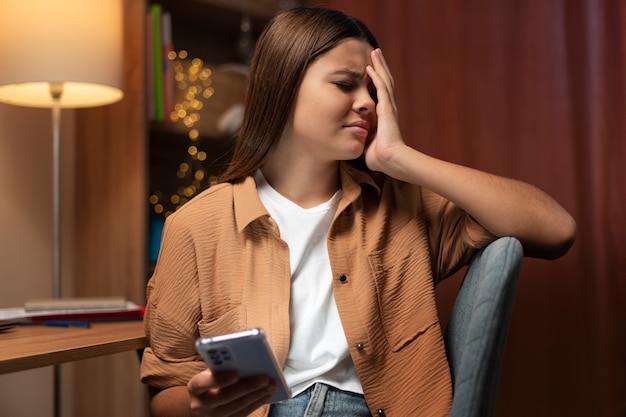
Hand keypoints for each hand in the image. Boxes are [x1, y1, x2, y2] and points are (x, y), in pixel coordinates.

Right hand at [187, 369, 277, 416]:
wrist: (204, 401)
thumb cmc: (211, 379)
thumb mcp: (211, 370)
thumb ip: (222, 365)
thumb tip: (245, 357)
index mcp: (195, 387)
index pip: (202, 383)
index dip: (219, 379)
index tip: (235, 373)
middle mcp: (201, 405)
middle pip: (225, 397)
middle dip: (247, 387)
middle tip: (264, 377)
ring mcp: (213, 416)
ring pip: (237, 407)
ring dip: (257, 395)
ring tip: (271, 384)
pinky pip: (244, 413)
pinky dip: (257, 402)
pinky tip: (268, 393)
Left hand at [364, 48, 406, 174]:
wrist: (391, 160)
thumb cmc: (380, 157)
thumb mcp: (366, 143)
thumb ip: (361, 136)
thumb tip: (350, 137)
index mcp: (385, 115)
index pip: (381, 92)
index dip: (377, 79)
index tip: (371, 69)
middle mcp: (389, 108)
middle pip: (385, 81)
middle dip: (380, 66)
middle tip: (375, 53)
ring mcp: (389, 107)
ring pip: (384, 80)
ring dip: (379, 65)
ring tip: (374, 52)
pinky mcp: (387, 109)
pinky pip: (381, 88)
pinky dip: (376, 76)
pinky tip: (369, 67)